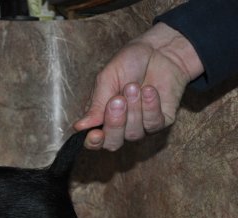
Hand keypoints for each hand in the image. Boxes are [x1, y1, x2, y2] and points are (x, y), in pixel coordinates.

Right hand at [74, 23, 203, 149]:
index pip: (94, 140)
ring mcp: (141, 126)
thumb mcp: (106, 80)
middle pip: (113, 143)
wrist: (160, 50)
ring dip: (133, 109)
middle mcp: (120, 127)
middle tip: (117, 100)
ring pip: (133, 134)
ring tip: (133, 86)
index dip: (93, 142)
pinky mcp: (161, 122)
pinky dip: (150, 107)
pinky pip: (153, 124)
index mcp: (101, 118)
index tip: (95, 134)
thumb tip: (79, 127)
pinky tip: (149, 90)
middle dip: (115, 123)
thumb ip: (95, 105)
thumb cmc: (129, 63)